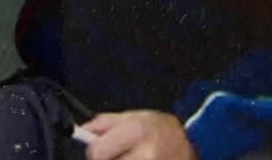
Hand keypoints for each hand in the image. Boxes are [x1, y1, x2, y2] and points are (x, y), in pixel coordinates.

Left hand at [83, 110, 197, 159]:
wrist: (191, 142)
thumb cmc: (158, 127)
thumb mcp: (131, 115)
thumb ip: (102, 123)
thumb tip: (80, 131)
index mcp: (135, 132)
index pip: (97, 153)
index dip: (95, 152)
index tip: (101, 150)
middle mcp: (145, 155)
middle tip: (121, 155)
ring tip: (130, 158)